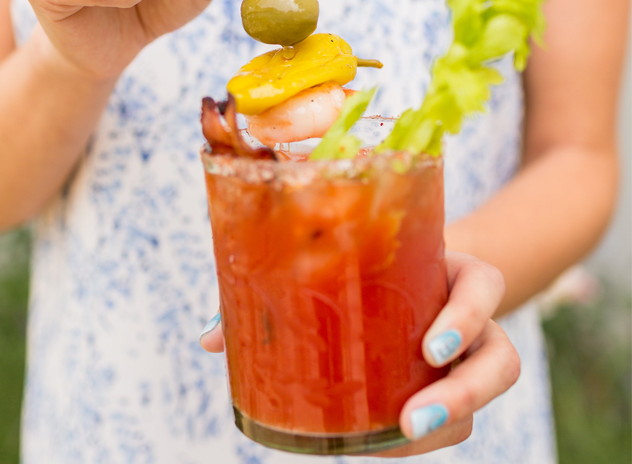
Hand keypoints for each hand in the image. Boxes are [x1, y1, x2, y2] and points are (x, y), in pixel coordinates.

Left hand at [200, 251, 519, 455]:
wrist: (418, 268)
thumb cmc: (374, 267)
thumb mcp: (346, 264)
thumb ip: (280, 289)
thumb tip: (208, 338)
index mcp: (454, 274)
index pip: (484, 288)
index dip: (466, 320)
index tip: (429, 350)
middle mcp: (474, 318)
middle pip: (499, 360)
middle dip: (464, 394)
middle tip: (413, 418)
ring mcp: (470, 353)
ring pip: (484, 398)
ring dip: (448, 423)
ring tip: (396, 439)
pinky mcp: (455, 383)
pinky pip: (455, 420)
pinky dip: (415, 438)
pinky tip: (373, 444)